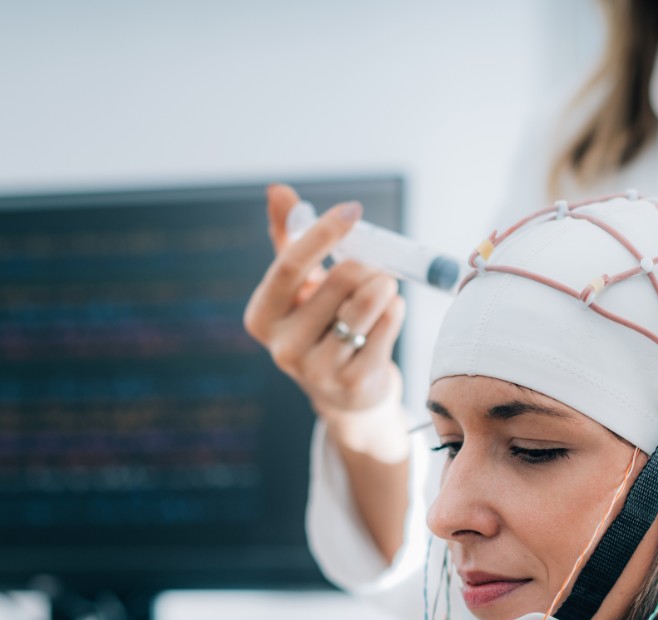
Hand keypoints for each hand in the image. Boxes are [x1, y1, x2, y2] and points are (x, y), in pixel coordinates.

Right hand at [243, 184, 407, 459]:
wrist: (344, 391)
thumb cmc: (320, 323)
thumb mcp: (300, 284)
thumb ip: (289, 236)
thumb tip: (276, 190)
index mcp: (262, 316)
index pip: (290, 264)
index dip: (324, 233)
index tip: (352, 210)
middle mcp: (282, 347)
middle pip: (340, 279)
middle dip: (366, 264)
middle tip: (373, 269)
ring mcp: (317, 371)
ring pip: (367, 301)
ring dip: (383, 286)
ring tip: (381, 291)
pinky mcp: (353, 384)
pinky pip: (388, 325)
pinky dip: (395, 310)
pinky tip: (387, 316)